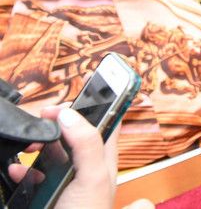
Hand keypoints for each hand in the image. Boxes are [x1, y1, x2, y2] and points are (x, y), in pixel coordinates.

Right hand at [8, 107, 154, 208]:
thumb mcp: (92, 177)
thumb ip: (86, 145)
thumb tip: (70, 114)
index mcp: (104, 158)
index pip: (107, 120)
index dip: (97, 102)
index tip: (85, 85)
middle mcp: (85, 166)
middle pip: (73, 133)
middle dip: (57, 121)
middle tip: (42, 116)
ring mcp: (64, 180)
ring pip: (50, 152)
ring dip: (37, 144)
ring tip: (27, 142)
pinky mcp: (44, 193)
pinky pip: (31, 175)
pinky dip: (21, 169)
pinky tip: (15, 170)